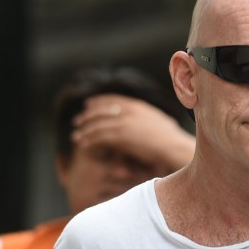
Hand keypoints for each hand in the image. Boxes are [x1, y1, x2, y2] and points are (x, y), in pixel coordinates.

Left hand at [72, 94, 194, 173]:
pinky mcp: (121, 136)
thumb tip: (146, 120)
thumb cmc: (171, 140)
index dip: (99, 102)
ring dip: (85, 130)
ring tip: (76, 137)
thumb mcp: (159, 122)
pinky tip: (83, 145)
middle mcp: (129, 111)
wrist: (173, 147)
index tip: (88, 104)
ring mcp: (125, 123)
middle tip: (77, 121)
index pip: (113, 100)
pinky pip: (100, 137)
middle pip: (102, 110)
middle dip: (87, 115)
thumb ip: (147, 118)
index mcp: (138, 106)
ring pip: (98, 124)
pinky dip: (90, 140)